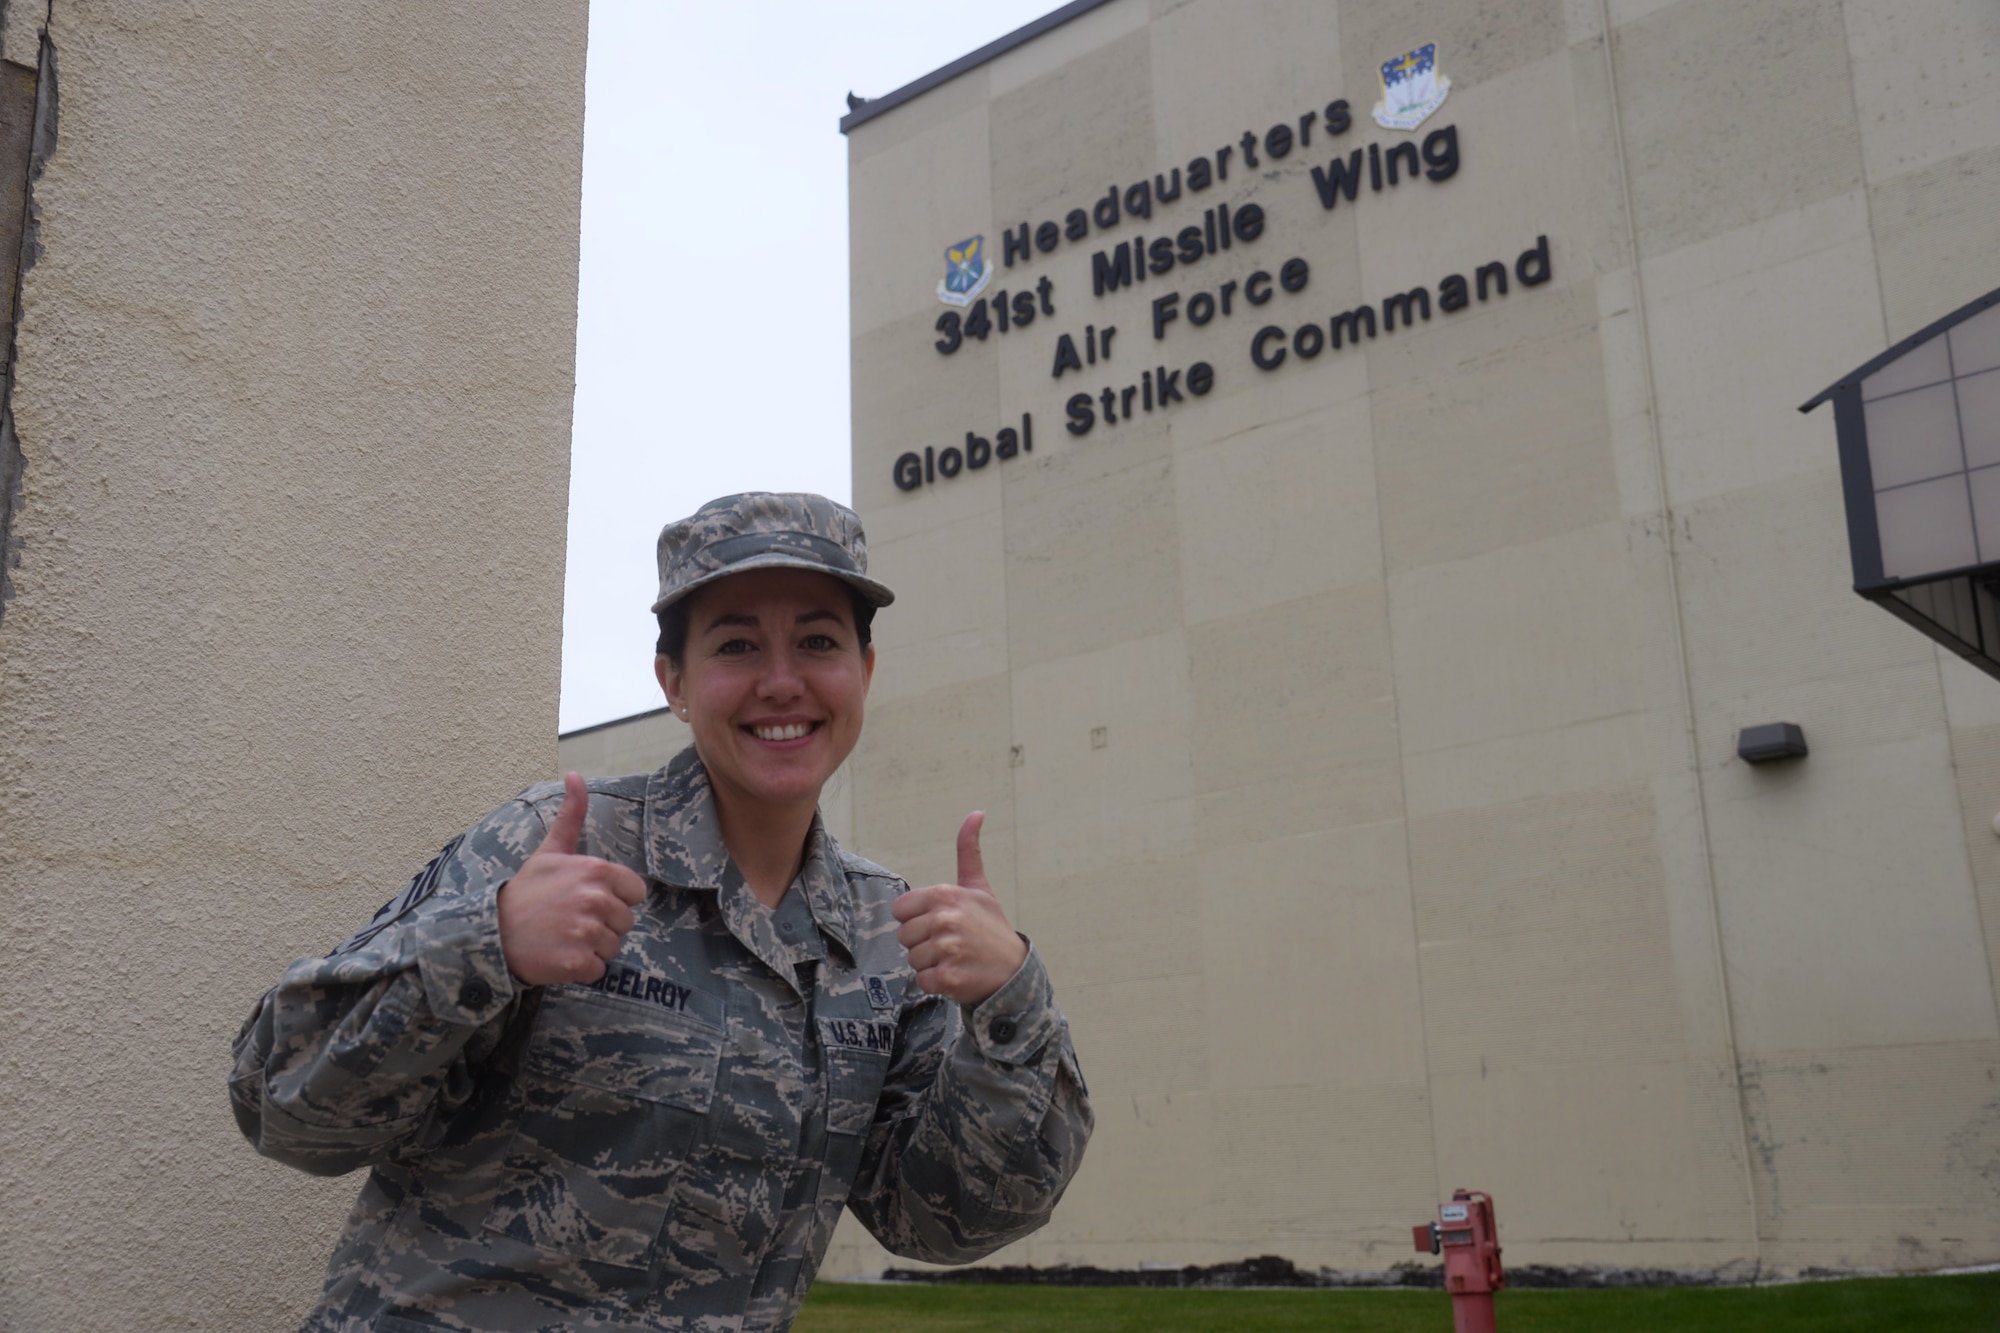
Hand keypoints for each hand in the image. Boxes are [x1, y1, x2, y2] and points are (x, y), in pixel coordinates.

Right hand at [497, 772, 648, 985]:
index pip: (635, 893)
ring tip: (562, 937)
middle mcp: (594, 899)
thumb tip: (574, 773)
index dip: (614, 898)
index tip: (586, 899)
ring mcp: (586, 932)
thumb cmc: (525, 892)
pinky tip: (558, 956)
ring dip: (591, 947)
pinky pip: (598, 969)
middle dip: (602, 925)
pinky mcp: (577, 962)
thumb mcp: (550, 850)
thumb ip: (572, 815)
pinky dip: (580, 968)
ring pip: (613, 947)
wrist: (491, 933)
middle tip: (568, 920)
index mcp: (595, 871)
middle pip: (625, 922)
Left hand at [893, 812, 1027, 1004]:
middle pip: (904, 937)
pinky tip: (957, 974)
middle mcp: (944, 919)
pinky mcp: (948, 977)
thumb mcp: (979, 887)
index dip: (917, 920)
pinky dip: (936, 982)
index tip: (940, 923)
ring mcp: (947, 949)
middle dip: (923, 944)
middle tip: (951, 944)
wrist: (1014, 970)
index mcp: (945, 895)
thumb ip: (969, 851)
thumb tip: (976, 812)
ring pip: (913, 960)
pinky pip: (922, 981)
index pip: (900, 911)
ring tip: (955, 958)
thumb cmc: (991, 927)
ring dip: (931, 964)